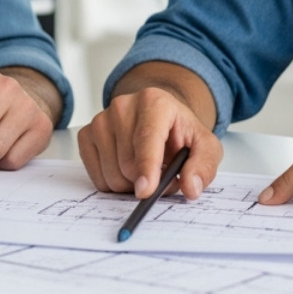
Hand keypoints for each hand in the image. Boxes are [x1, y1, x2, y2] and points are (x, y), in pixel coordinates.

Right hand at [78, 85, 221, 200]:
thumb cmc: (180, 134)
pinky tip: (126, 169)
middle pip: (127, 164)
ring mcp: (101, 120)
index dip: (146, 167)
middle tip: (163, 176)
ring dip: (131, 185)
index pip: (146, 138)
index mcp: (154, 102)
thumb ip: (203, 166)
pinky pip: (96, 176)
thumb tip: (191, 188)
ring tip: (146, 171)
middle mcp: (123, 106)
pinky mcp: (87, 134)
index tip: (146, 191)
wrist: (159, 119)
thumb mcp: (205, 147)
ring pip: (111, 174)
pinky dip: (113, 183)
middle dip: (147, 182)